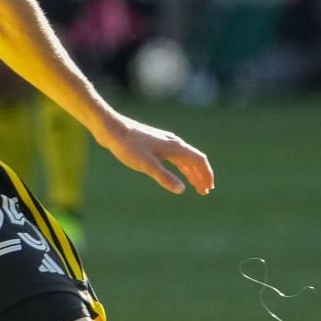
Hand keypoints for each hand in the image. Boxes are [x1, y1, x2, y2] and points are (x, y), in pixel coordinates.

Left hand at [97, 114, 213, 195]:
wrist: (112, 129)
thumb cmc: (129, 146)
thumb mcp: (147, 165)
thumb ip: (165, 177)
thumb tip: (182, 190)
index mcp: (176, 147)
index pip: (199, 161)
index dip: (206, 175)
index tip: (208, 189)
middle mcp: (173, 143)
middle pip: (193, 160)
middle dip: (200, 176)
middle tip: (204, 191)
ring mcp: (164, 142)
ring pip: (183, 158)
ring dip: (190, 172)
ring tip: (193, 185)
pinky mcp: (154, 143)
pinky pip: (173, 156)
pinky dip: (179, 166)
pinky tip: (175, 171)